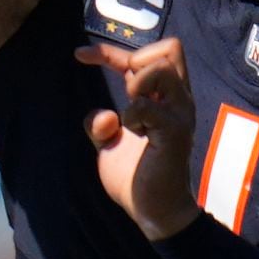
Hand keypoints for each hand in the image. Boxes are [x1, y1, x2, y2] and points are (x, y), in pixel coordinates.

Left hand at [77, 36, 200, 240]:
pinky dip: (132, 114)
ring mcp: (179, 115)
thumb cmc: (136, 177)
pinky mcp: (174, 133)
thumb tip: (102, 115)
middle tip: (122, 90)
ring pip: (163, 67)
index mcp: (164, 99)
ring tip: (129, 113)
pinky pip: (149, 107)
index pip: (147, 56)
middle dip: (135, 58)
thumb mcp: (109, 145)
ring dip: (136, 81)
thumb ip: (100, 125)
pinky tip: (133, 132)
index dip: (109, 51)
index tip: (79, 55)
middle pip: (171, 47)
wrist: (153, 211)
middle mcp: (178, 101)